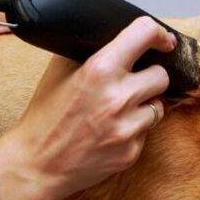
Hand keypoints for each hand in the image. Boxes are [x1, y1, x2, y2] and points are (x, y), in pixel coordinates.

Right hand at [0, 17, 173, 199]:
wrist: (36, 165)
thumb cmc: (45, 116)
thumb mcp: (58, 71)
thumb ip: (90, 51)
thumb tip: (117, 36)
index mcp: (99, 70)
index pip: (144, 34)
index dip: (158, 34)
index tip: (162, 40)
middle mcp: (119, 97)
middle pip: (161, 75)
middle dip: (149, 76)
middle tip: (132, 82)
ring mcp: (128, 128)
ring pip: (160, 105)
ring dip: (145, 104)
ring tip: (120, 108)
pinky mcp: (132, 152)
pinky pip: (147, 131)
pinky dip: (135, 128)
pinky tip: (112, 131)